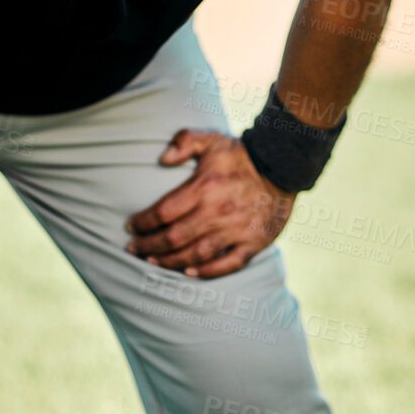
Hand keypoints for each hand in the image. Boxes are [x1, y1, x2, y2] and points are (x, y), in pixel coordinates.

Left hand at [126, 129, 293, 279]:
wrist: (284, 167)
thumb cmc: (242, 155)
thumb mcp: (213, 139)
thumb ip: (185, 141)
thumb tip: (162, 158)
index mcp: (205, 187)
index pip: (163, 212)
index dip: (142, 222)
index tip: (130, 227)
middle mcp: (218, 212)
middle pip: (173, 238)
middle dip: (148, 246)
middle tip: (133, 249)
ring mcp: (236, 230)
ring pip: (195, 255)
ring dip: (170, 262)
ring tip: (153, 262)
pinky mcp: (253, 243)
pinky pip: (226, 265)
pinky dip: (206, 272)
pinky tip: (189, 274)